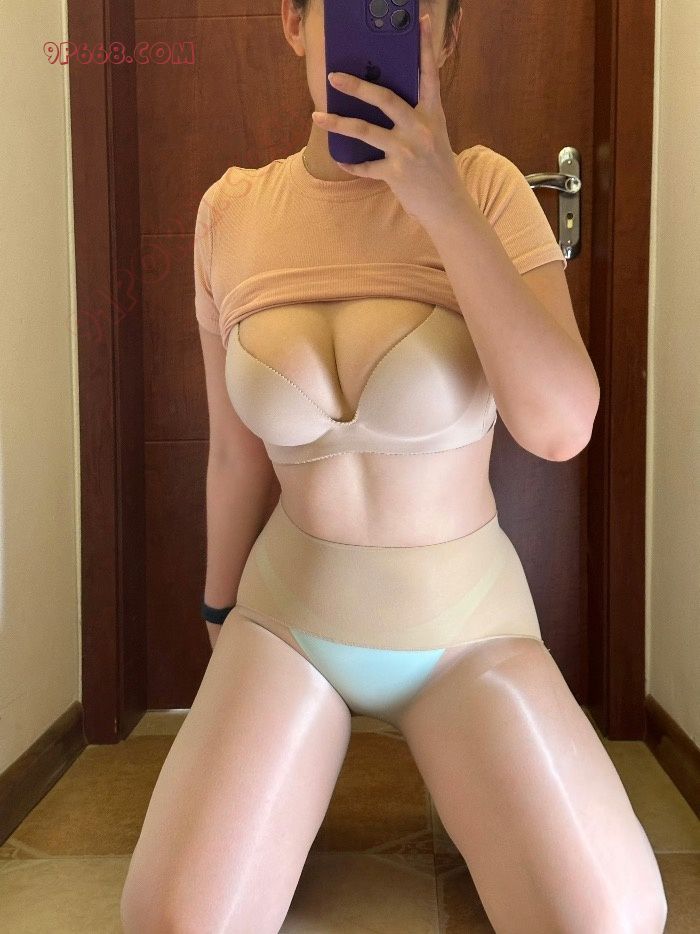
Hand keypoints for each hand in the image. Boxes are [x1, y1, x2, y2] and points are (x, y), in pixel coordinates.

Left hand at [311, 14, 465, 225]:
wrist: (448, 207)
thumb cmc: (437, 169)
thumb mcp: (433, 137)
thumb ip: (414, 118)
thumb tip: (382, 102)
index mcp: (433, 115)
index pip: (429, 75)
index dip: (424, 48)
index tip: (421, 21)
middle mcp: (420, 129)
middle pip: (385, 99)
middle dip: (357, 86)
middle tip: (334, 76)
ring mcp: (407, 151)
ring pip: (365, 131)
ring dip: (338, 123)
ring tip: (317, 117)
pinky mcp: (395, 174)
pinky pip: (365, 166)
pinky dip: (351, 164)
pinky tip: (340, 159)